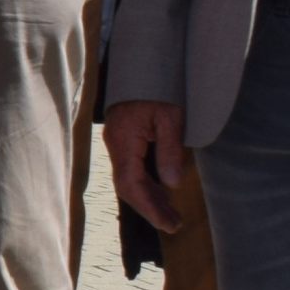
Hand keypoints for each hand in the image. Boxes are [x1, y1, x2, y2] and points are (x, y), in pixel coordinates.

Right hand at [103, 100, 186, 236]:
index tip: (168, 223)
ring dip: (149, 198)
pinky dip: (147, 184)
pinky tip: (162, 192)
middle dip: (150, 208)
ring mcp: (118, 143)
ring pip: (129, 179)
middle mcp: (116, 146)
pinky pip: (132, 169)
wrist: (142, 64)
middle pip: (127, 186)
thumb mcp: (170, 117)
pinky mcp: (124, 140)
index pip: (131, 183)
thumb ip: (169, 150)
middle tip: (174, 225)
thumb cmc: (157, 87)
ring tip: (172, 215)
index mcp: (124, 142)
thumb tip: (172, 184)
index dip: (149, 207)